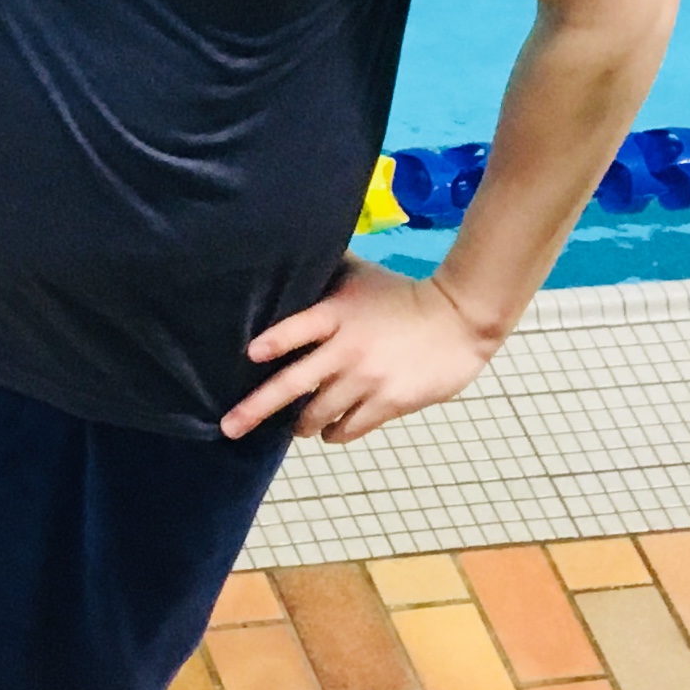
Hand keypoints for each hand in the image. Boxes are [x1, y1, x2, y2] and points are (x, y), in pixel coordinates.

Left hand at [221, 258, 499, 443]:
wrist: (459, 319)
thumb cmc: (401, 295)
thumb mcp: (358, 277)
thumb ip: (323, 275)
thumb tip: (286, 256)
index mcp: (336, 315)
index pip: (296, 329)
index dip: (273, 342)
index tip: (250, 355)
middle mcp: (346, 350)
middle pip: (293, 384)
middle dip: (256, 409)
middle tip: (230, 427)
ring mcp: (367, 380)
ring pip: (317, 414)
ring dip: (301, 425)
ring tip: (297, 426)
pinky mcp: (388, 403)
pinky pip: (348, 428)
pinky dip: (333, 433)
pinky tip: (329, 431)